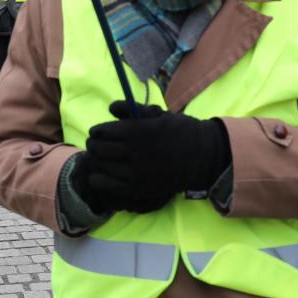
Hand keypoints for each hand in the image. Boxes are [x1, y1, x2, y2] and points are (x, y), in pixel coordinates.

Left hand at [81, 101, 229, 212]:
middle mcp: (135, 152)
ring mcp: (137, 172)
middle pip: (99, 149)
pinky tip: (99, 176)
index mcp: (138, 131)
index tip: (96, 132)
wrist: (203, 157)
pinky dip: (99, 180)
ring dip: (97, 161)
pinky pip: (108, 186)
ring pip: (102, 166)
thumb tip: (110, 108)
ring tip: (98, 159)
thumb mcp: (158, 114)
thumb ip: (132, 110)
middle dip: (94, 145)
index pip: (104, 131)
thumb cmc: (180, 131)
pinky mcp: (139, 189)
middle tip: (94, 145)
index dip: (97, 131)